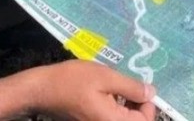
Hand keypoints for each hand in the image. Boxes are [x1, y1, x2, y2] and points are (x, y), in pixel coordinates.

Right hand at [0, 61, 155, 120]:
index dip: (147, 103)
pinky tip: (107, 93)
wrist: (42, 90)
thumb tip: (151, 92)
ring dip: (126, 105)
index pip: (145, 120)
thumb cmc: (73, 81)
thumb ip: (131, 87)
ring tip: (117, 86)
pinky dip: (115, 107)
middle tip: (128, 84)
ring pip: (123, 119)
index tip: (139, 86)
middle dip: (137, 104)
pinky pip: (111, 118)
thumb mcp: (105, 77)